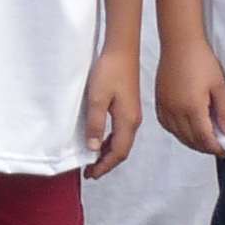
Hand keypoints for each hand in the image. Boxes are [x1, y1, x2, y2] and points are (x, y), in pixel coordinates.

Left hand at [82, 44, 144, 178]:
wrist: (122, 50)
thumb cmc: (109, 71)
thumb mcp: (97, 98)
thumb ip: (95, 124)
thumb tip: (94, 148)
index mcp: (127, 120)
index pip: (118, 152)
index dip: (105, 166)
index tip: (91, 174)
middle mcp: (134, 120)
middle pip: (122, 150)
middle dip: (107, 163)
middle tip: (90, 172)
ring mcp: (133, 114)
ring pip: (122, 142)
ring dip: (108, 153)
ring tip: (93, 161)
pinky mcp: (129, 107)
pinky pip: (121, 132)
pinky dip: (111, 142)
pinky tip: (101, 142)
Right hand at [155, 34, 224, 154]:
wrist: (179, 44)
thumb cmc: (202, 61)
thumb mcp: (219, 85)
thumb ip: (224, 111)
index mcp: (193, 108)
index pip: (204, 137)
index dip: (214, 147)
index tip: (223, 151)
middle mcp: (176, 111)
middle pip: (190, 139)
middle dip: (204, 147)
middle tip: (215, 148)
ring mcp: (165, 107)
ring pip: (177, 134)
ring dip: (190, 142)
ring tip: (202, 142)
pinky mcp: (159, 101)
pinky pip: (166, 125)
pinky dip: (176, 133)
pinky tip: (184, 131)